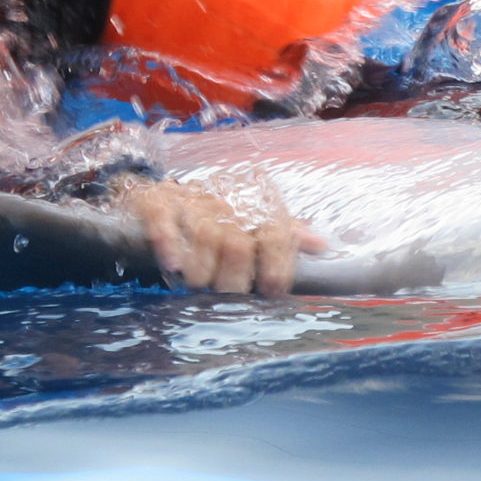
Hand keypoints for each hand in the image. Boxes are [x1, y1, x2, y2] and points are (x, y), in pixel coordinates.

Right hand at [113, 172, 319, 296]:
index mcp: (254, 203)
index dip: (278, 264)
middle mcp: (225, 200)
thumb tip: (322, 245)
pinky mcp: (158, 201)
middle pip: (239, 242)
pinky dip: (169, 243)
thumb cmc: (216, 209)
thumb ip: (286, 232)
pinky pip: (165, 220)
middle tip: (228, 295)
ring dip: (202, 267)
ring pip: (204, 235)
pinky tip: (173, 265)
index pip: (277, 231)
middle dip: (235, 277)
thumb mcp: (253, 215)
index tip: (271, 290)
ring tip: (199, 285)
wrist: (160, 185)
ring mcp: (190, 200)